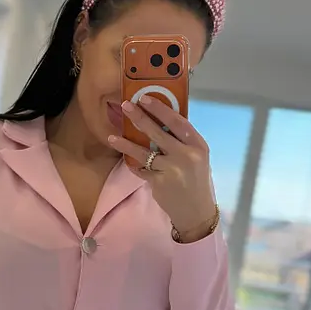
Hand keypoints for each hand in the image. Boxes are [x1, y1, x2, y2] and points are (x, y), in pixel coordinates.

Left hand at [108, 96, 216, 241]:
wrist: (196, 211)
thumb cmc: (196, 180)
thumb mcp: (197, 157)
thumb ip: (182, 141)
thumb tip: (160, 119)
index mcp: (198, 145)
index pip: (178, 122)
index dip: (161, 109)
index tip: (145, 98)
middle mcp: (186, 155)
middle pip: (158, 133)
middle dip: (140, 118)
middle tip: (125, 106)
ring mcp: (172, 170)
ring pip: (143, 152)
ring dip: (126, 144)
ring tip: (112, 137)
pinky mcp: (159, 182)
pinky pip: (141, 169)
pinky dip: (133, 164)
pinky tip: (126, 159)